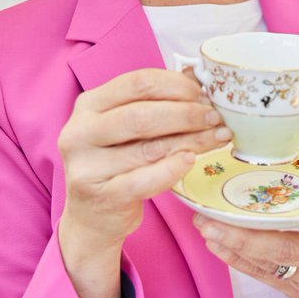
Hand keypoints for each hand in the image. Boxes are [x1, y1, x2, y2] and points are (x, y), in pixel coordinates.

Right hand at [57, 68, 231, 297]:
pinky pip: (143, 180)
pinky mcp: (100, 196)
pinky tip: (191, 161)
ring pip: (148, 148)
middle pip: (142, 114)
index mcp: (89, 105)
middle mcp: (80, 132)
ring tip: (218, 137)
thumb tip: (196, 80)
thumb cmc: (117, 165)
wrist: (93, 217)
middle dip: (186, 114)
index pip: (137, 82)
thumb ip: (154, 105)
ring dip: (191, 141)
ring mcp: (86, 166)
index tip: (204, 94)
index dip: (176, 86)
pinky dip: (171, 169)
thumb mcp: (127, 130)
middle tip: (216, 117)